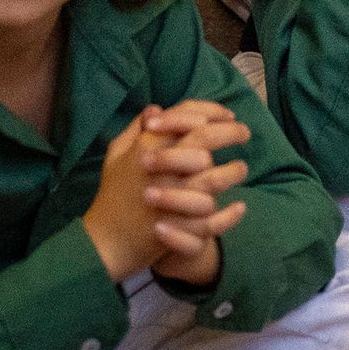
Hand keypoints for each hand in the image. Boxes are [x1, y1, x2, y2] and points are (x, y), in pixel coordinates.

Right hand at [80, 102, 252, 289]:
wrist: (103, 241)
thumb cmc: (112, 195)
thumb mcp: (116, 155)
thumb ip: (135, 129)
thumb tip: (157, 108)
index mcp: (145, 145)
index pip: (185, 114)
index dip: (211, 110)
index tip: (228, 115)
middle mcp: (160, 166)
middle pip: (204, 138)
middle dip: (230, 132)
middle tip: (245, 133)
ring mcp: (169, 197)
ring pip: (212, 178)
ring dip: (233, 171)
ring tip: (242, 169)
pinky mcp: (176, 226)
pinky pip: (212, 218)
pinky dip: (229, 214)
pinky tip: (240, 206)